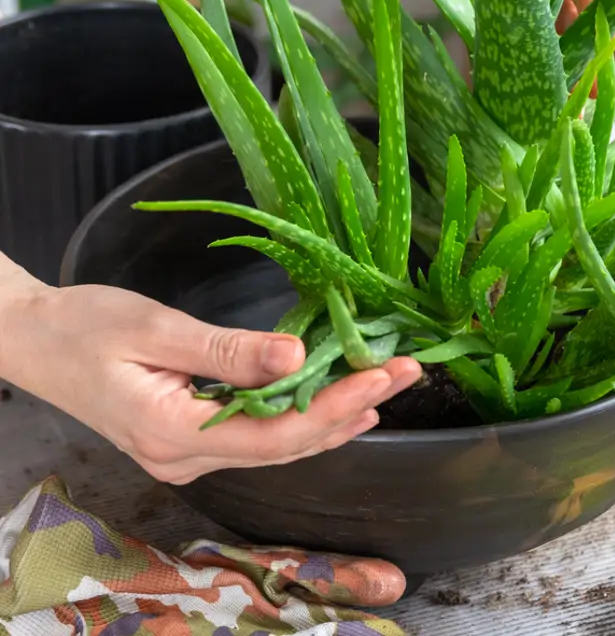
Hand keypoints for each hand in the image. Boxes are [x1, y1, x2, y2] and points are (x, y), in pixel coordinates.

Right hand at [1, 278, 420, 484]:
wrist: (33, 341)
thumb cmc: (85, 326)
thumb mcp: (154, 329)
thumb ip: (226, 350)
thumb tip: (297, 357)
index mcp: (172, 433)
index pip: (277, 432)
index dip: (337, 405)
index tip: (386, 373)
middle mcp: (184, 458)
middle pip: (286, 444)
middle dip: (351, 407)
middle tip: (406, 371)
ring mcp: (186, 454)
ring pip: (277, 446)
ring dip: (334, 416)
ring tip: (386, 386)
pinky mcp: (189, 439)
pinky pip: (259, 437)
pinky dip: (304, 420)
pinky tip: (340, 408)